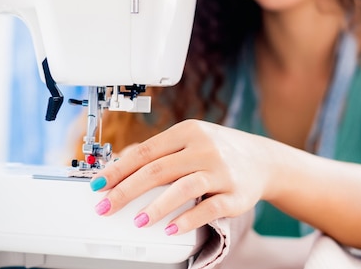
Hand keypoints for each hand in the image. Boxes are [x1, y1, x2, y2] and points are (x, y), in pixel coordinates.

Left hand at [89, 119, 277, 234]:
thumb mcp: (190, 140)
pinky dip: (187, 219)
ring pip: (182, 188)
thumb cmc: (218, 151)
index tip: (98, 185)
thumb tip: (120, 166)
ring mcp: (220, 171)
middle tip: (106, 206)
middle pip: (157, 170)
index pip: (145, 151)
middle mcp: (204, 148)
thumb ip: (160, 152)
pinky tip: (171, 229)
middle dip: (127, 190)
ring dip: (156, 206)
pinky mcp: (234, 194)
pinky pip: (208, 208)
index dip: (118, 169)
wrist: (262, 160)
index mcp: (188, 132)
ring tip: (138, 221)